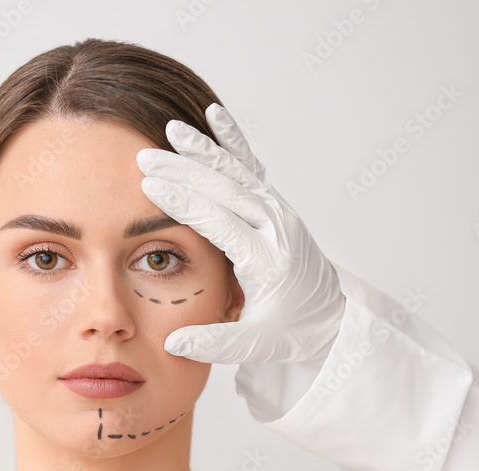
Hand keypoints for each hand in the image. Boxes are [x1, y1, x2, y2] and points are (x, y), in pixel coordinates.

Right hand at [135, 103, 345, 365]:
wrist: (333, 319)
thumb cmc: (291, 332)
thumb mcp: (255, 346)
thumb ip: (215, 344)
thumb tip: (173, 343)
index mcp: (267, 260)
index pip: (219, 222)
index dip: (184, 203)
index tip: (151, 186)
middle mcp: (276, 228)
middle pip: (225, 190)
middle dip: (185, 171)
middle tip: (145, 157)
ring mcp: (279, 212)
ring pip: (237, 172)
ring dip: (203, 151)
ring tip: (170, 131)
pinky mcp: (278, 206)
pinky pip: (252, 168)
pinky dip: (233, 141)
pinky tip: (214, 116)